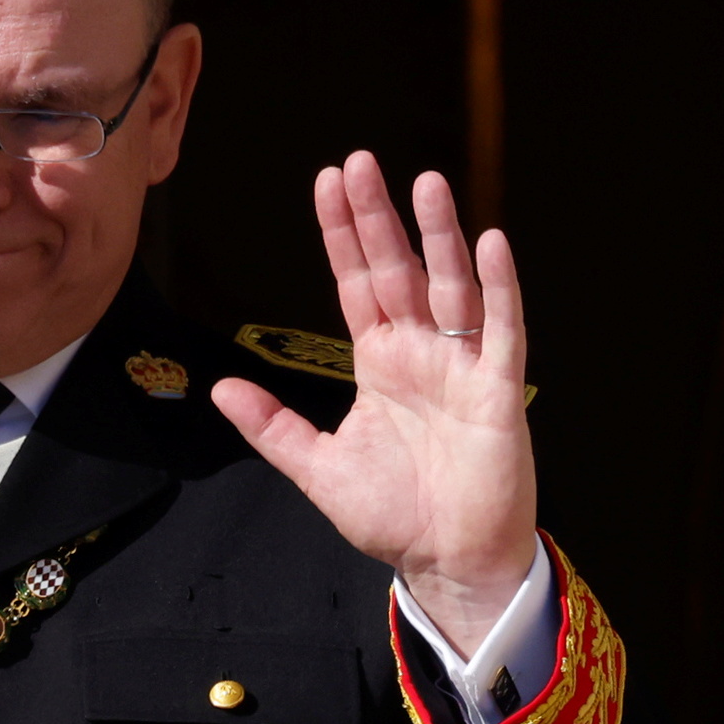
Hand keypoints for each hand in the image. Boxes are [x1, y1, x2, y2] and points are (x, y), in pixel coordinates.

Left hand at [210, 154, 536, 651]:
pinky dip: (498, 287)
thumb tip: (221, 387)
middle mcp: (422, 354)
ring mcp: (462, 367)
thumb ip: (273, 427)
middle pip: (398, 270)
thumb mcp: (318, 467)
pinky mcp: (498, 391)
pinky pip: (502, 329)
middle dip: (379, 218)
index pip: (357, 284)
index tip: (328, 183)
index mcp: (380, 364)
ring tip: (426, 183)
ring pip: (451, 286)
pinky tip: (489, 244)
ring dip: (440, 236)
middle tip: (362, 161)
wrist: (447, 562)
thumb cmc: (395, 515)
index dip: (342, 235)